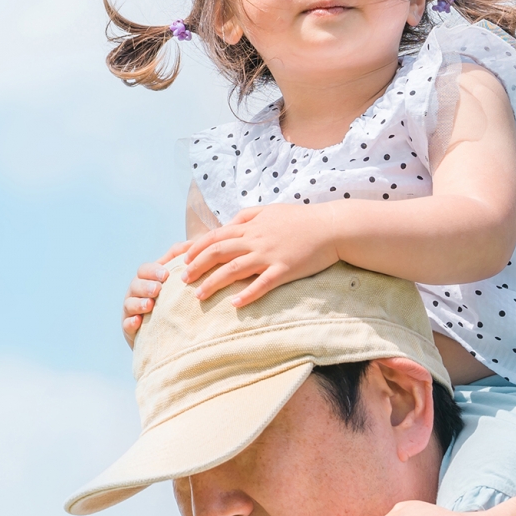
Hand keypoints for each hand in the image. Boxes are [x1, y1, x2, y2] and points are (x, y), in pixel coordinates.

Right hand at [122, 252, 182, 345]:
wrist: (166, 330)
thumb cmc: (169, 297)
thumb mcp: (173, 278)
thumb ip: (179, 258)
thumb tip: (191, 244)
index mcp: (145, 279)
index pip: (144, 269)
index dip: (153, 270)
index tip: (166, 275)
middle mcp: (135, 292)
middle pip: (135, 285)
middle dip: (146, 286)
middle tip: (158, 289)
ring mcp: (131, 310)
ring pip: (129, 304)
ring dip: (138, 303)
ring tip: (150, 305)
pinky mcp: (130, 328)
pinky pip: (127, 325)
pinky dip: (131, 323)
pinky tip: (138, 322)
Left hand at [178, 203, 339, 307]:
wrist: (332, 226)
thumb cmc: (301, 219)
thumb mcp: (270, 210)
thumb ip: (247, 216)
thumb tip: (228, 224)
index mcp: (251, 226)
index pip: (215, 236)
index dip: (197, 249)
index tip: (184, 261)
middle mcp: (256, 239)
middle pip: (218, 252)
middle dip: (197, 267)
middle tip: (183, 280)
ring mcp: (269, 255)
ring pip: (234, 269)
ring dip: (213, 283)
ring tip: (199, 296)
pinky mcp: (285, 269)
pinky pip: (262, 284)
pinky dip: (247, 295)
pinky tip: (234, 305)